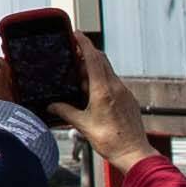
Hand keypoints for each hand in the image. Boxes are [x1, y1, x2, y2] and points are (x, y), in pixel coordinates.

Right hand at [54, 22, 154, 162]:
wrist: (134, 153)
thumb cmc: (111, 140)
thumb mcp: (83, 125)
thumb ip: (65, 112)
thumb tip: (52, 106)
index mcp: (103, 89)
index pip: (93, 58)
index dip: (83, 43)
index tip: (75, 33)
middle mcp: (115, 87)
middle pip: (101, 61)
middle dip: (86, 54)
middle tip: (72, 54)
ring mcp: (124, 92)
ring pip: (107, 72)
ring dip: (93, 69)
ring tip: (79, 77)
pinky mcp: (127, 100)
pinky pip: (113, 83)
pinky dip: (101, 80)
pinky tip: (92, 92)